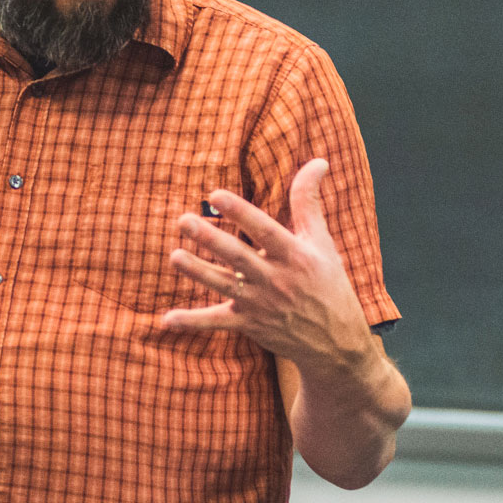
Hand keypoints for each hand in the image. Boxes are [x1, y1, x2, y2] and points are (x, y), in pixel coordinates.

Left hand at [159, 159, 373, 377]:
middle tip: (183, 220)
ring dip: (198, 272)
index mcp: (295, 256)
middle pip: (238, 257)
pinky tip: (167, 320)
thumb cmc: (327, 283)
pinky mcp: (250, 324)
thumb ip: (309, 202)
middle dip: (210, 239)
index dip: (241, 213)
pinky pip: (217, 322)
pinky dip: (192, 322)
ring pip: (224, 285)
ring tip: (174, 257)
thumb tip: (318, 161)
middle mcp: (276, 279)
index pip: (265, 231)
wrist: (335, 341)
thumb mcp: (322, 242)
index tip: (216, 195)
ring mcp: (261, 304)